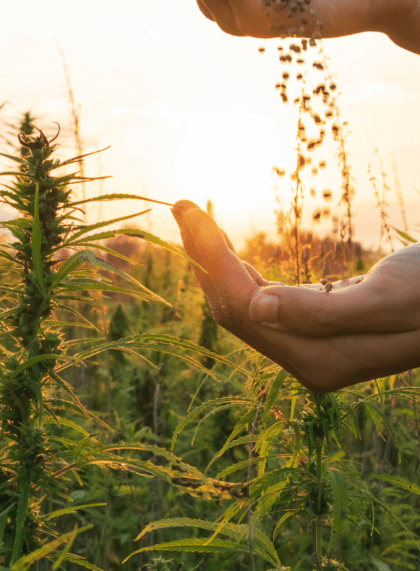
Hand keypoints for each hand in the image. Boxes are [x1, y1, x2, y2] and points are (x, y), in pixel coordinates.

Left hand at [172, 199, 419, 392]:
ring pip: (245, 307)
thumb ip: (324, 312)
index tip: (187, 211)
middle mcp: (308, 364)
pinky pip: (263, 305)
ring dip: (216, 263)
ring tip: (192, 217)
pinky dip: (240, 273)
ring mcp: (311, 352)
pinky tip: (227, 249)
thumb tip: (258, 308)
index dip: (210, 260)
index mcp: (321, 360)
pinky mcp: (316, 335)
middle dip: (205, 257)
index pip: (244, 309)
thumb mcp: (390, 299)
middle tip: (181, 206)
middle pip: (235, 310)